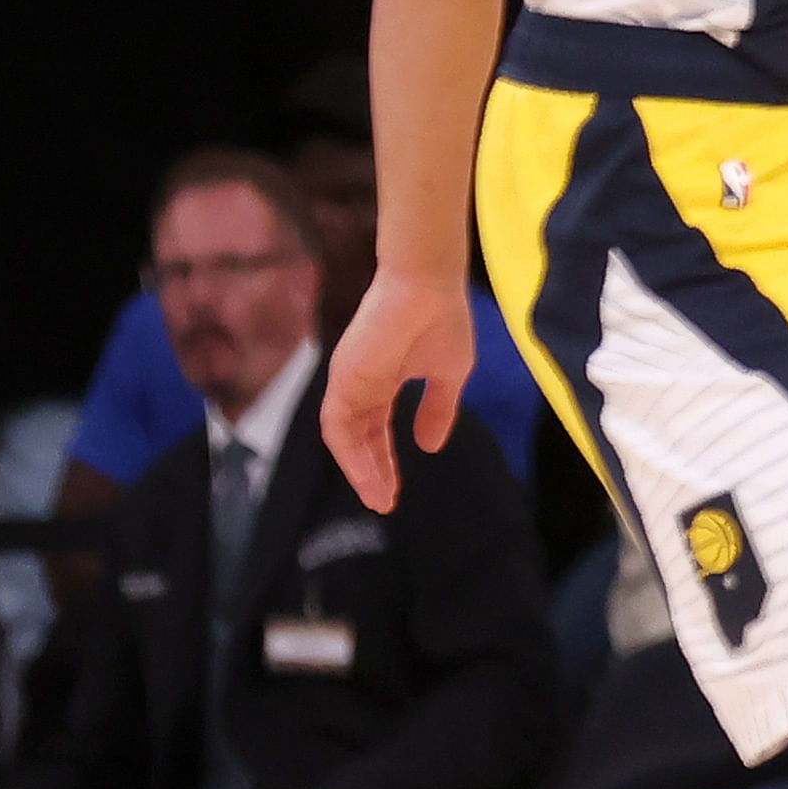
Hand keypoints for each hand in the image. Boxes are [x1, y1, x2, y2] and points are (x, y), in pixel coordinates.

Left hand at [324, 267, 480, 511]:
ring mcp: (349, 382)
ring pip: (345, 438)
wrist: (427, 284)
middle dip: (371, 473)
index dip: (384, 461)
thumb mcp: (449, 375)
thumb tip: (429, 447)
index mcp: (383, 382)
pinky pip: (338, 428)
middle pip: (359, 439)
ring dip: (360, 471)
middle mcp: (361, 385)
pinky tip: (367, 476)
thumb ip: (437, 411)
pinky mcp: (343, 379)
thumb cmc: (442, 320)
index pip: (376, 431)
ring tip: (379, 498)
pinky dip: (350, 455)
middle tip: (384, 504)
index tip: (394, 491)